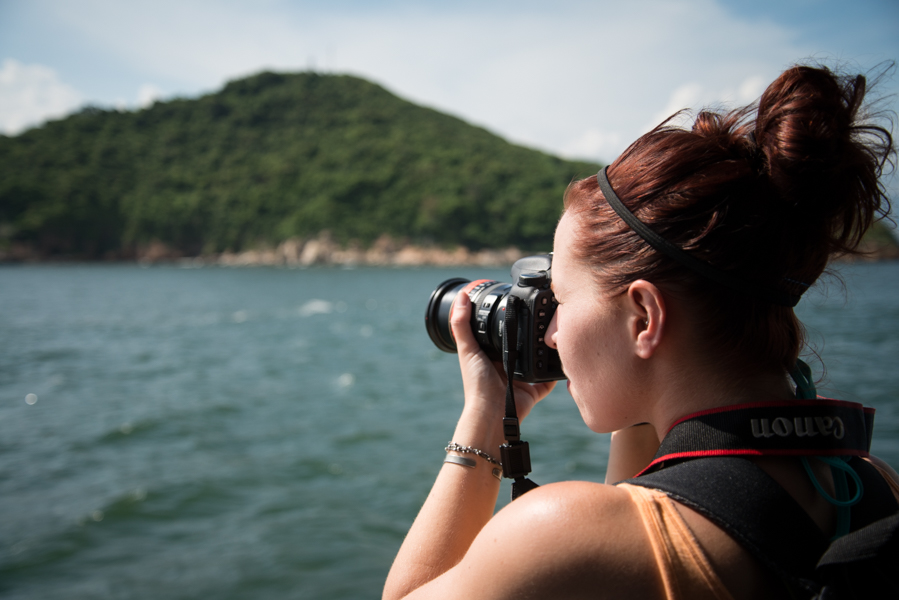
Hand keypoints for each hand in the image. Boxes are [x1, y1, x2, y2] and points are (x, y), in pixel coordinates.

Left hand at [449, 291, 555, 428]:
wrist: (492, 413)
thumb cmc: (477, 384)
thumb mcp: (467, 350)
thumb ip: (462, 324)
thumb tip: (462, 296)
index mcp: (493, 354)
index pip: (503, 333)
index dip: (509, 319)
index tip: (518, 302)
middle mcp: (508, 365)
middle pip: (522, 344)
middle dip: (531, 333)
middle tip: (542, 314)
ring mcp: (522, 378)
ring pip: (537, 359)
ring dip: (545, 349)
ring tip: (554, 331)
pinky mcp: (535, 390)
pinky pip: (548, 379)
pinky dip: (555, 371)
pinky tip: (562, 356)